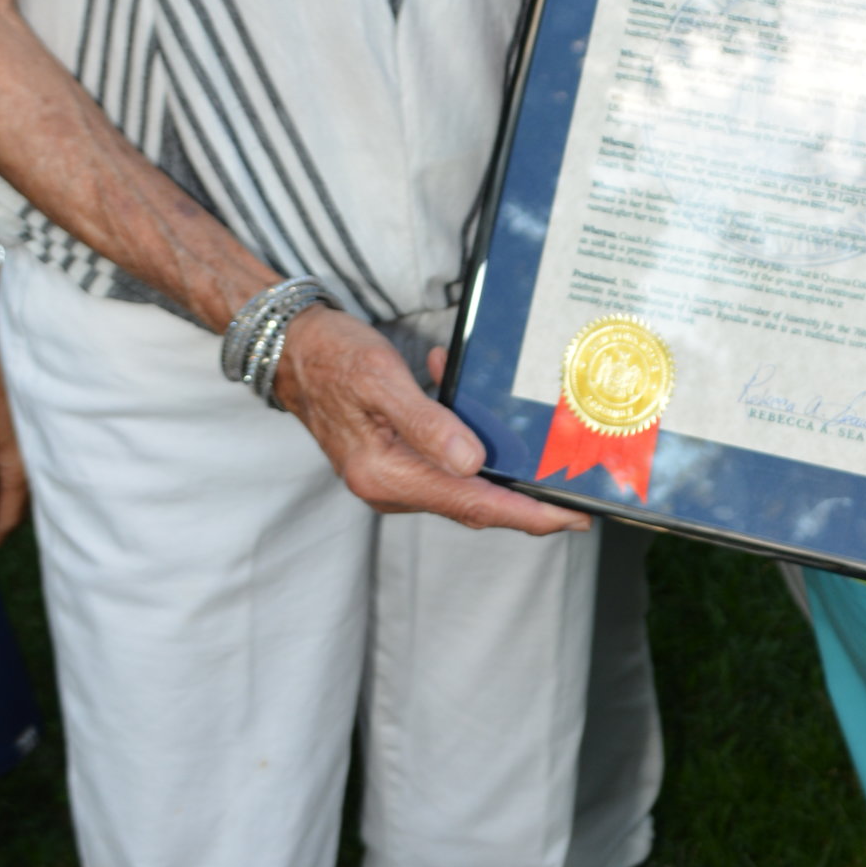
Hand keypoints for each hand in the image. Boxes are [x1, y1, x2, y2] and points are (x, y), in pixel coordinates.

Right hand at [273, 309, 589, 532]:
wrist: (289, 348)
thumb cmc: (332, 356)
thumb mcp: (381, 379)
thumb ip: (428, 423)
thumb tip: (473, 464)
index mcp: (385, 473)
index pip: (471, 504)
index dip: (525, 514)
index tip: (569, 518)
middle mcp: (387, 485)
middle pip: (471, 504)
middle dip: (524, 505)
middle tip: (576, 501)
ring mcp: (388, 475)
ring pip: (461, 486)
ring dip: (499, 473)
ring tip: (545, 465)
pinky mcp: (391, 459)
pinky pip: (441, 462)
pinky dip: (466, 440)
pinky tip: (469, 401)